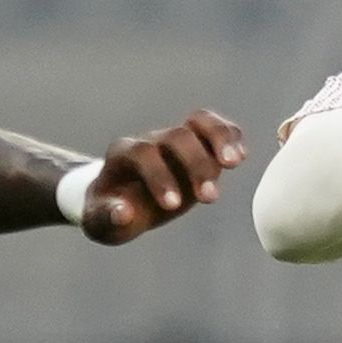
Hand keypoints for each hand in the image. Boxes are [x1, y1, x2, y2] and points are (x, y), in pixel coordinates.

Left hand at [75, 110, 245, 242]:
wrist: (118, 199)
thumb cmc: (110, 212)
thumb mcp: (100, 221)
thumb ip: (107, 217)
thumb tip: (123, 212)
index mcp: (123, 156)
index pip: (143, 154)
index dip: (159, 177)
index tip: (173, 206)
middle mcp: (150, 141)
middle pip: (176, 136)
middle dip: (195, 165)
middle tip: (209, 199)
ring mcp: (174, 140)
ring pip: (199, 121)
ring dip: (220, 139)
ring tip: (234, 163)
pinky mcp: (196, 145)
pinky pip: (215, 128)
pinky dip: (230, 137)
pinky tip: (241, 157)